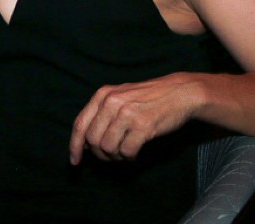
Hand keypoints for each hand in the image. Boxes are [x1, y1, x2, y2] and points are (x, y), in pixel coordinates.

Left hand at [70, 74, 199, 162]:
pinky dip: (130, 157)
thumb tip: (84, 143)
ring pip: (108, 148)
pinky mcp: (143, 125)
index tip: (75, 161)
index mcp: (103, 95)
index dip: (75, 146)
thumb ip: (101, 114)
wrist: (180, 93)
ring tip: (126, 151)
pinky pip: (127, 151)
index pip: (80, 124)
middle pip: (93, 140)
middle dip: (100, 154)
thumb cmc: (148, 98)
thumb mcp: (120, 97)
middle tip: (113, 156)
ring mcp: (127, 113)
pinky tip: (135, 152)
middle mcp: (112, 102)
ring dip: (116, 157)